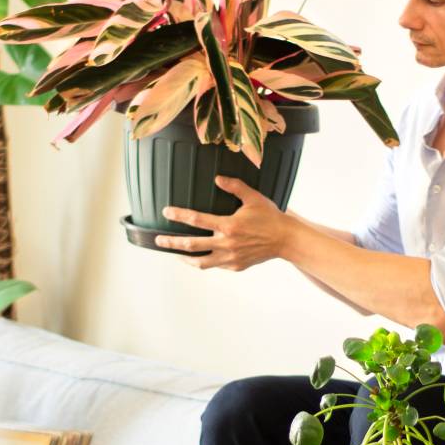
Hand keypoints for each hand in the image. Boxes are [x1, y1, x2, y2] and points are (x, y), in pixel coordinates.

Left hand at [158, 176, 291, 270]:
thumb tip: (217, 178)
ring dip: (184, 258)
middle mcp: (226, 244)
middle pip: (191, 245)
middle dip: (172, 242)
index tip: (166, 212)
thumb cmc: (270, 217)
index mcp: (228, 225)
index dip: (179, 215)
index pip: (196, 220)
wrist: (286, 240)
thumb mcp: (253, 197)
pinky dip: (206, 260)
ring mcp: (230, 258)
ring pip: (201, 262)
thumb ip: (234, 186)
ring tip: (175, 254)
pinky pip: (216, 264)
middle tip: (158, 239)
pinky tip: (200, 255)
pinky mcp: (235, 266)